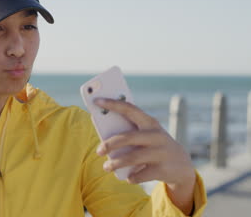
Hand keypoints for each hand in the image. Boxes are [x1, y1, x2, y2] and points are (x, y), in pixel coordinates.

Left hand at [94, 97, 195, 213]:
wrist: (181, 164)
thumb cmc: (153, 145)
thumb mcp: (145, 134)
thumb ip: (128, 131)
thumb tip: (102, 132)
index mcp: (149, 122)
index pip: (129, 109)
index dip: (112, 104)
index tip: (96, 100)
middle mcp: (156, 135)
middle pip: (128, 138)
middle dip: (110, 144)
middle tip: (98, 151)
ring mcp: (161, 153)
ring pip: (133, 158)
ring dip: (116, 163)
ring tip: (106, 167)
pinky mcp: (163, 169)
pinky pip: (141, 174)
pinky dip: (132, 177)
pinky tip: (128, 177)